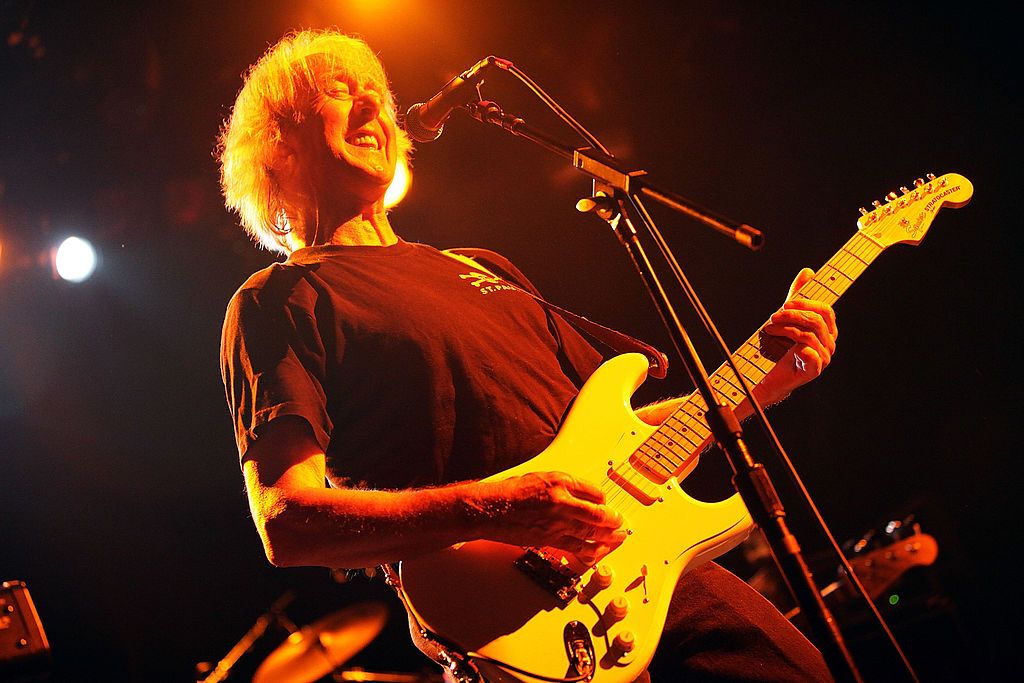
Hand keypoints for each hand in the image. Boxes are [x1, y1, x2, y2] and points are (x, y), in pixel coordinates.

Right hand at [466, 471, 627, 564]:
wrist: (491, 508)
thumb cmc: (511, 492)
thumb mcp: (541, 477)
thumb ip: (563, 486)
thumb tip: (581, 495)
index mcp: (561, 482)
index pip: (594, 492)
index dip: (603, 500)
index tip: (606, 505)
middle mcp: (562, 501)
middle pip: (597, 514)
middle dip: (613, 521)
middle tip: (621, 524)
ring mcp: (557, 522)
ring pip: (591, 532)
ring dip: (608, 537)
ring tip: (618, 538)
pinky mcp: (550, 538)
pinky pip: (576, 546)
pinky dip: (590, 550)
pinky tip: (598, 552)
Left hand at [756, 268, 837, 404]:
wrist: (772, 374)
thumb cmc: (782, 345)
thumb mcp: (789, 317)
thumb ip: (798, 296)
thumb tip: (808, 272)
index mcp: (828, 329)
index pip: (825, 310)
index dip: (806, 303)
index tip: (786, 301)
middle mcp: (830, 342)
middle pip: (817, 320)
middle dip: (792, 315)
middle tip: (773, 316)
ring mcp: (824, 357)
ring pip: (808, 335)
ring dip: (785, 329)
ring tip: (769, 330)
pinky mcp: (814, 369)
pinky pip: (810, 353)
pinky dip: (795, 347)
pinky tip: (782, 346)